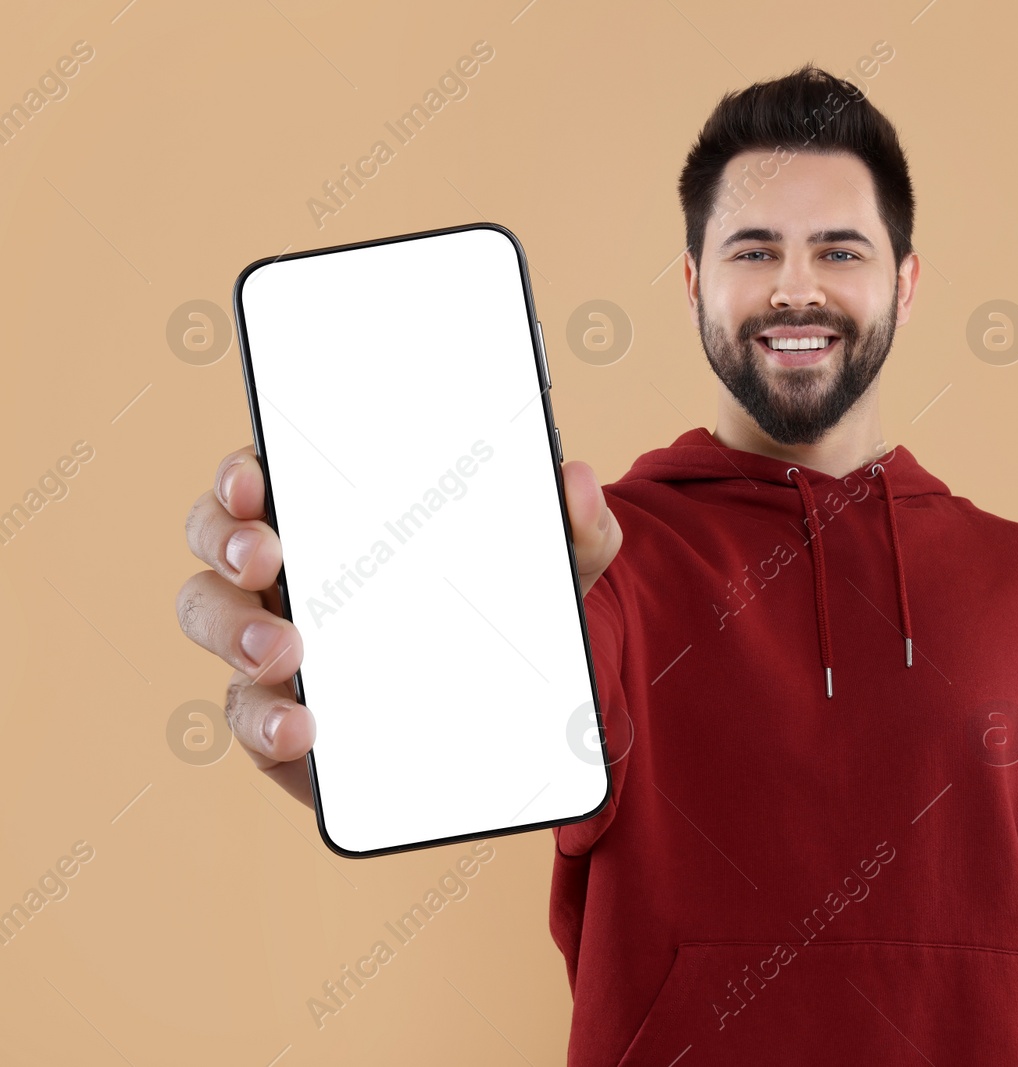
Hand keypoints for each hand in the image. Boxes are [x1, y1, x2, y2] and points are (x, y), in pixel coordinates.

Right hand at [176, 447, 621, 809]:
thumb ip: (575, 524)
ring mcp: (275, 642)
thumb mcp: (553, 564)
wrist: (516, 703)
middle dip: (229, 544)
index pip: (265, 472)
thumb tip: (581, 481)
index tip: (254, 479)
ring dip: (235, 634)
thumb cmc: (505, 601)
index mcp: (336, 511)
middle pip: (219, 541)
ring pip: (217, 624)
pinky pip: (250, 717)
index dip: (243, 471)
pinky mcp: (283, 716)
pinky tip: (300, 729)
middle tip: (267, 560)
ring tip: (285, 654)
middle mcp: (289, 569)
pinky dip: (265, 723)